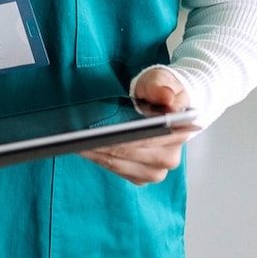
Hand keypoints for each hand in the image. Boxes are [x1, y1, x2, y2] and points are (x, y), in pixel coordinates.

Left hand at [81, 69, 199, 185]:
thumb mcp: (160, 80)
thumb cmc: (157, 91)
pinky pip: (117, 171)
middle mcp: (171, 157)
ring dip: (97, 154)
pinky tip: (85, 149)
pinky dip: (100, 159)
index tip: (99, 133)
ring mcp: (157, 170)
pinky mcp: (142, 177)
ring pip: (121, 165)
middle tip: (78, 137)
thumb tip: (167, 98)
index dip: (122, 137)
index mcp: (180, 133)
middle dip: (103, 145)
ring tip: (76, 142)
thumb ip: (161, 87)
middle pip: (130, 154)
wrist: (158, 104)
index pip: (147, 139)